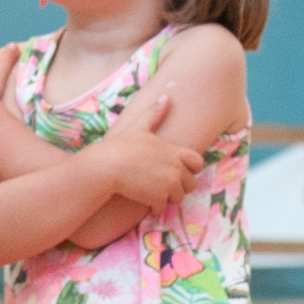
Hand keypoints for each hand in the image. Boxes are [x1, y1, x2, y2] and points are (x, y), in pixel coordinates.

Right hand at [86, 94, 202, 208]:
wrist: (106, 166)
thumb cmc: (121, 146)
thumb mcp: (139, 127)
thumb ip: (155, 114)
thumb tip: (166, 96)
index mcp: (174, 151)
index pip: (198, 162)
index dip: (191, 168)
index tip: (179, 170)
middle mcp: (175, 168)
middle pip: (191, 184)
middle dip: (179, 186)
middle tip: (162, 184)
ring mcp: (168, 184)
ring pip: (178, 197)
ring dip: (167, 197)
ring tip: (152, 192)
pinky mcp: (158, 198)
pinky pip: (163, 207)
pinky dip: (155, 207)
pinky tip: (144, 201)